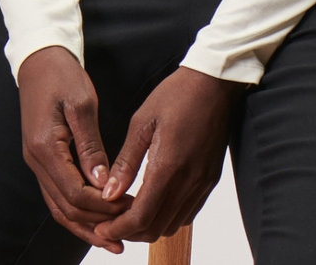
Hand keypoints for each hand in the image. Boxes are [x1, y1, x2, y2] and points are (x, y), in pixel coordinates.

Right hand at [17, 45, 132, 253]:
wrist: (39, 60)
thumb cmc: (62, 76)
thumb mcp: (82, 106)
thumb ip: (91, 146)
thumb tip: (104, 183)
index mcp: (45, 149)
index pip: (75, 193)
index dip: (104, 207)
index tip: (131, 208)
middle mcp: (36, 162)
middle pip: (66, 208)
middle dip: (98, 222)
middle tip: (130, 227)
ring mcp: (37, 163)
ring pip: (60, 208)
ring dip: (87, 226)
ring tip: (115, 240)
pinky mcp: (43, 160)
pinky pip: (58, 195)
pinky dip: (78, 211)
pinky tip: (98, 218)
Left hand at [96, 66, 245, 244]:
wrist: (215, 83)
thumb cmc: (177, 94)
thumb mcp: (142, 122)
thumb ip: (126, 161)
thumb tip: (109, 192)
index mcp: (169, 165)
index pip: (141, 216)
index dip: (118, 228)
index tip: (101, 228)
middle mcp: (189, 181)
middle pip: (157, 228)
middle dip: (130, 231)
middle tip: (110, 222)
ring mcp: (202, 182)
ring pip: (173, 224)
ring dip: (149, 226)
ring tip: (128, 212)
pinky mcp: (210, 179)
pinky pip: (188, 212)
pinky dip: (167, 216)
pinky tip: (153, 202)